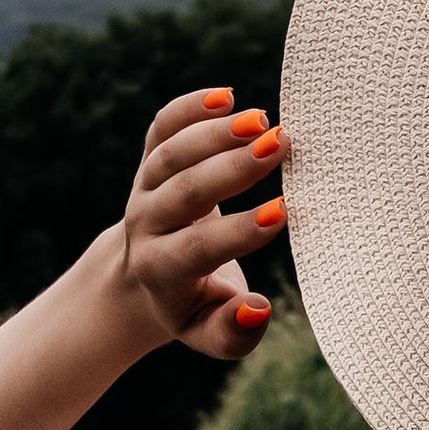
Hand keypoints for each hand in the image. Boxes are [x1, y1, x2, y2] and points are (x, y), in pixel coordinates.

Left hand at [115, 88, 285, 360]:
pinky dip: (189, 108)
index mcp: (162, 270)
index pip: (199, 248)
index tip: (285, 210)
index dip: (240, 231)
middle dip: (232, 167)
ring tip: (263, 120)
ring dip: (215, 133)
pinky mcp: (149, 157)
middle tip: (281, 144)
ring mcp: (144, 186)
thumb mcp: (210, 331)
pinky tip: (225, 96)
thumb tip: (259, 309)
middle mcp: (147, 225)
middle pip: (184, 191)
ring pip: (170, 154)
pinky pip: (161, 126)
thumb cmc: (196, 303)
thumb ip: (234, 333)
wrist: (144, 276)